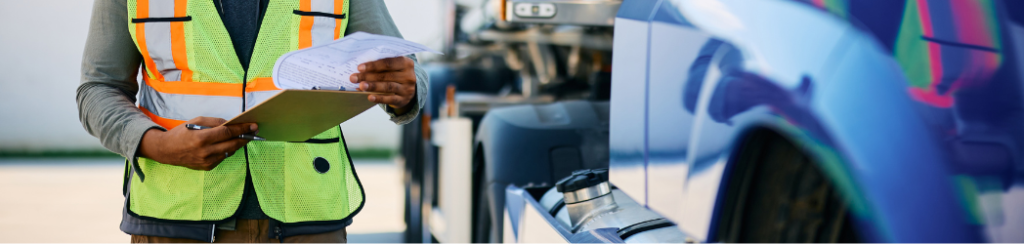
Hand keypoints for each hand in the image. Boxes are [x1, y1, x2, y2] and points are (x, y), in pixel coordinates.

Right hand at [138, 117, 256, 170]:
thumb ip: (214, 122)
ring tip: (244, 136)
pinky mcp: (207, 167)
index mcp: (202, 138)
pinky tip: (230, 144)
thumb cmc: (181, 133)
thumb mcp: (196, 121)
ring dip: (238, 144)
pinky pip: (223, 157)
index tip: (253, 125)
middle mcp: (206, 152)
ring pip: (230, 152)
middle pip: (233, 144)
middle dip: (245, 136)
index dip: (242, 128)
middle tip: (254, 130)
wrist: (166, 151)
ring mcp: (207, 161)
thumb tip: (231, 124)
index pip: (228, 132)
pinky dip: (227, 150)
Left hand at [350, 56, 416, 114]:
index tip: (359, 68)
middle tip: (354, 78)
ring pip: (388, 87)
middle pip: (386, 75)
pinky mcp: (403, 99)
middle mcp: (408, 75)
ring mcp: (407, 88)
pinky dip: (379, 98)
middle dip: (368, 76)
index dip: (373, 65)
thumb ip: (381, 66)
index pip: (388, 63)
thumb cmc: (395, 74)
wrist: (408, 89)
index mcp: (406, 62)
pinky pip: (390, 99)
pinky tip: (370, 97)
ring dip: (373, 86)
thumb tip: (361, 70)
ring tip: (361, 86)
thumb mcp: (393, 67)